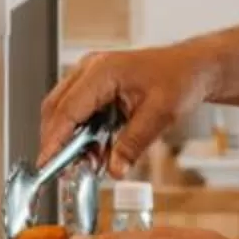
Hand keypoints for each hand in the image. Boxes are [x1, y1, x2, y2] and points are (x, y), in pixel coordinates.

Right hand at [40, 45, 217, 175]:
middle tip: (66, 170)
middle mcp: (90, 69)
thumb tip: (114, 170)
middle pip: (56, 109)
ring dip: (70, 139)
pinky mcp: (95, 84)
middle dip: (57, 142)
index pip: (67, 110)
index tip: (46, 163)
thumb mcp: (159, 116)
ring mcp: (90, 74)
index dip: (54, 140)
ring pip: (63, 110)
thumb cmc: (179, 80)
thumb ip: (133, 144)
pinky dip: (80, 132)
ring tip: (89, 163)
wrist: (192, 68)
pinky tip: (95, 150)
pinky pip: (77, 109)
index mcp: (103, 71)